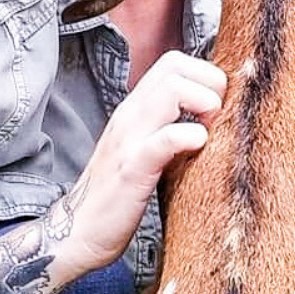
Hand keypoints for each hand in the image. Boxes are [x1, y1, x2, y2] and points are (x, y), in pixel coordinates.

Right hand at [51, 50, 226, 274]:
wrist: (78, 232)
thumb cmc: (119, 195)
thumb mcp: (144, 150)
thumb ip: (167, 127)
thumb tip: (209, 117)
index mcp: (135, 109)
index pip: (174, 62)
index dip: (204, 76)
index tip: (215, 108)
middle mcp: (130, 116)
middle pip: (175, 66)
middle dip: (209, 84)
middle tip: (216, 119)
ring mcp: (129, 139)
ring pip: (171, 90)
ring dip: (203, 104)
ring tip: (207, 133)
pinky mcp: (133, 169)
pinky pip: (166, 138)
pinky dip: (191, 138)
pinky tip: (197, 150)